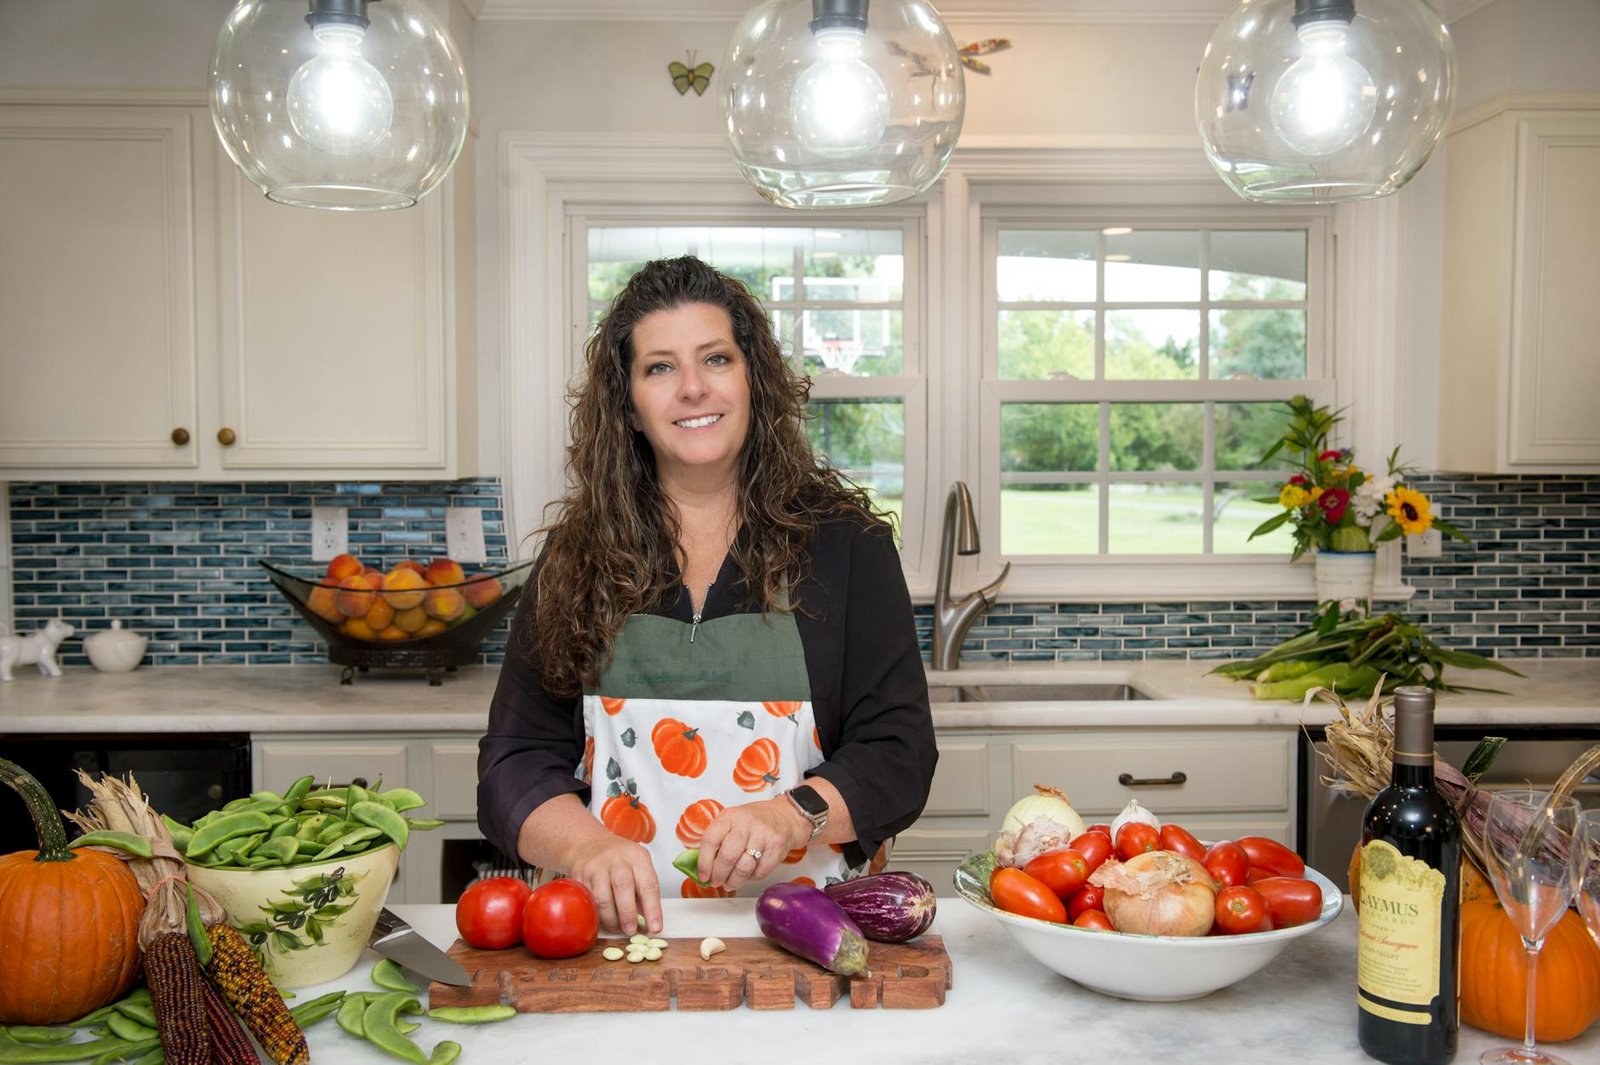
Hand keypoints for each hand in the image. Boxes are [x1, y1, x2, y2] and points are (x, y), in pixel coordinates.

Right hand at [564, 834, 661, 934]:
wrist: (587, 844)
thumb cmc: (618, 860)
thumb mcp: (637, 866)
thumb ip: (643, 891)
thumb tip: (649, 922)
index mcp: (637, 857)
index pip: (648, 884)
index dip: (653, 908)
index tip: (655, 927)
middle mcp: (617, 860)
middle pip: (623, 887)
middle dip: (628, 914)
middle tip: (631, 930)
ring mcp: (596, 867)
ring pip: (602, 897)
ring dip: (611, 918)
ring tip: (617, 928)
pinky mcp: (580, 877)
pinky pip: (588, 901)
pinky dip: (596, 915)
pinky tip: (602, 920)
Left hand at [697, 798, 811, 891]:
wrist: (784, 817)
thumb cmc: (753, 822)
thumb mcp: (732, 821)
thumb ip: (717, 839)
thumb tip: (702, 866)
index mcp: (729, 816)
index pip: (710, 840)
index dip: (703, 862)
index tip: (703, 875)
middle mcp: (746, 823)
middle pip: (727, 856)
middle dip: (719, 875)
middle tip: (716, 881)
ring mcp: (763, 835)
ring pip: (743, 867)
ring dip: (734, 881)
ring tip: (730, 883)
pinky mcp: (777, 847)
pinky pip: (760, 872)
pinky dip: (751, 878)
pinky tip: (748, 875)